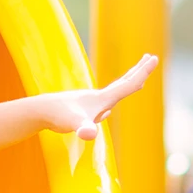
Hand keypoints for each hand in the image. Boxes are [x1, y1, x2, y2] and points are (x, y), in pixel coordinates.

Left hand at [41, 54, 158, 140]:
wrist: (38, 111)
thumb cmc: (57, 116)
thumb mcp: (74, 124)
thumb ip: (84, 129)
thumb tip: (89, 134)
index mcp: (102, 98)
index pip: (128, 84)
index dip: (143, 73)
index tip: (155, 58)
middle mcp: (97, 98)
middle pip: (123, 83)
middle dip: (138, 71)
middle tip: (150, 58)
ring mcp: (88, 103)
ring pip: (113, 93)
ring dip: (126, 85)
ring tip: (136, 81)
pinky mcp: (80, 111)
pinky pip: (101, 106)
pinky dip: (110, 102)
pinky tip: (106, 111)